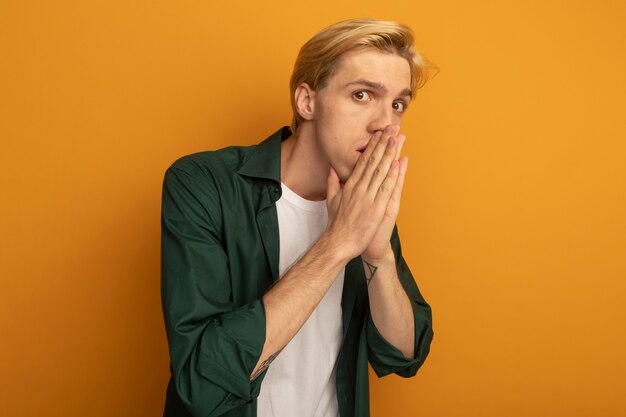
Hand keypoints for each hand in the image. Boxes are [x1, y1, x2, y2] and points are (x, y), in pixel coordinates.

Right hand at [325, 126, 401, 261]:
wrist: (338, 243)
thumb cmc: (336, 224)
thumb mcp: (331, 199)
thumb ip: (332, 182)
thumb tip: (332, 168)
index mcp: (349, 185)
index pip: (363, 161)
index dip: (372, 146)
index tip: (379, 134)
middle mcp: (359, 188)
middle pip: (373, 161)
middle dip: (383, 143)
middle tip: (391, 128)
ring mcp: (367, 197)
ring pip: (380, 171)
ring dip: (389, 153)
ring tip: (397, 138)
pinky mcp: (375, 208)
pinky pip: (385, 188)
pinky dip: (392, 175)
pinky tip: (397, 162)